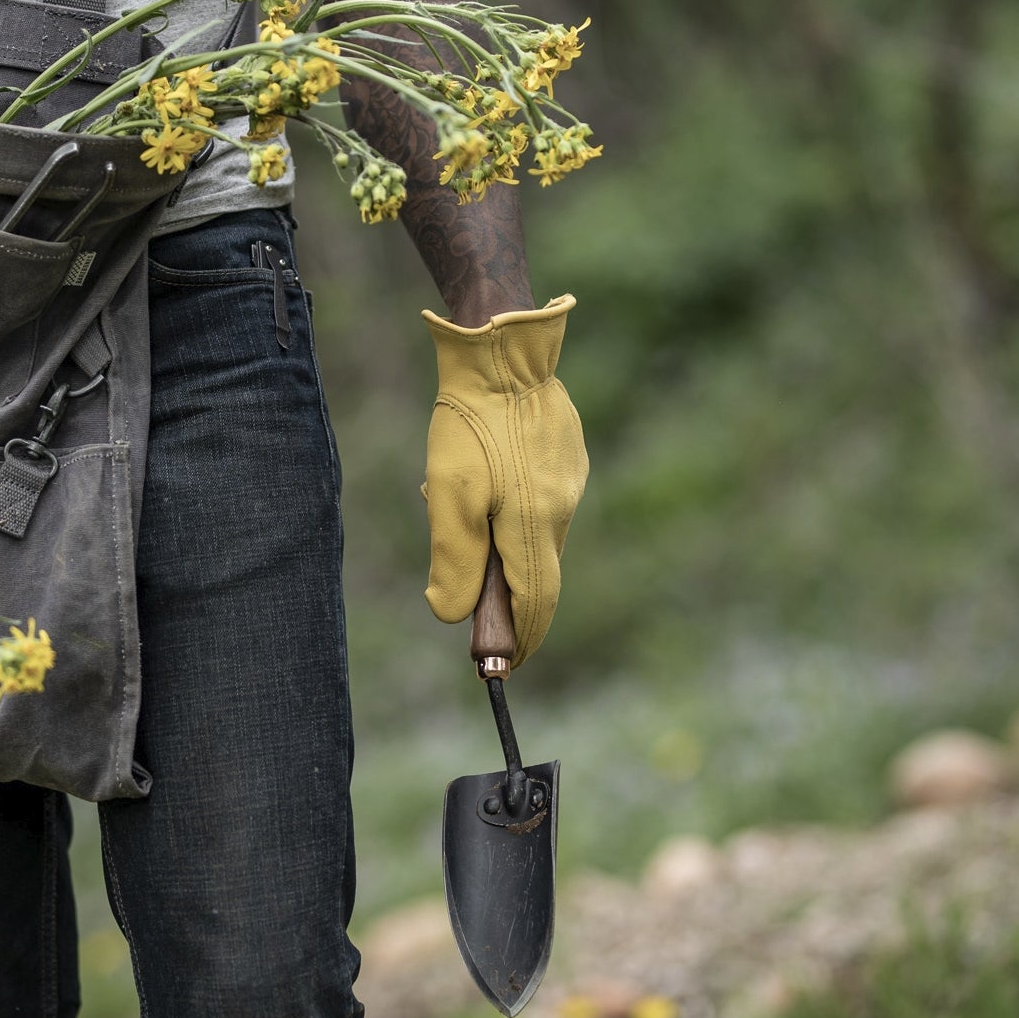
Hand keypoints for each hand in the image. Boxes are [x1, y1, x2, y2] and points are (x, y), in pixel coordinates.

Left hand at [421, 294, 587, 667]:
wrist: (502, 350)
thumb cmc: (469, 422)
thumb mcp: (448, 494)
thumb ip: (454, 560)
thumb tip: (453, 615)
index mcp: (535, 525)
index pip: (535, 603)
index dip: (519, 640)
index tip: (501, 667)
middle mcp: (562, 508)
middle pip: (536, 573)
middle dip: (505, 595)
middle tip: (471, 606)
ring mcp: (570, 481)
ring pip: (535, 535)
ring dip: (501, 542)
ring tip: (459, 508)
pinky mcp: (568, 457)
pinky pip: (540, 501)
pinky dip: (511, 510)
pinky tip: (482, 480)